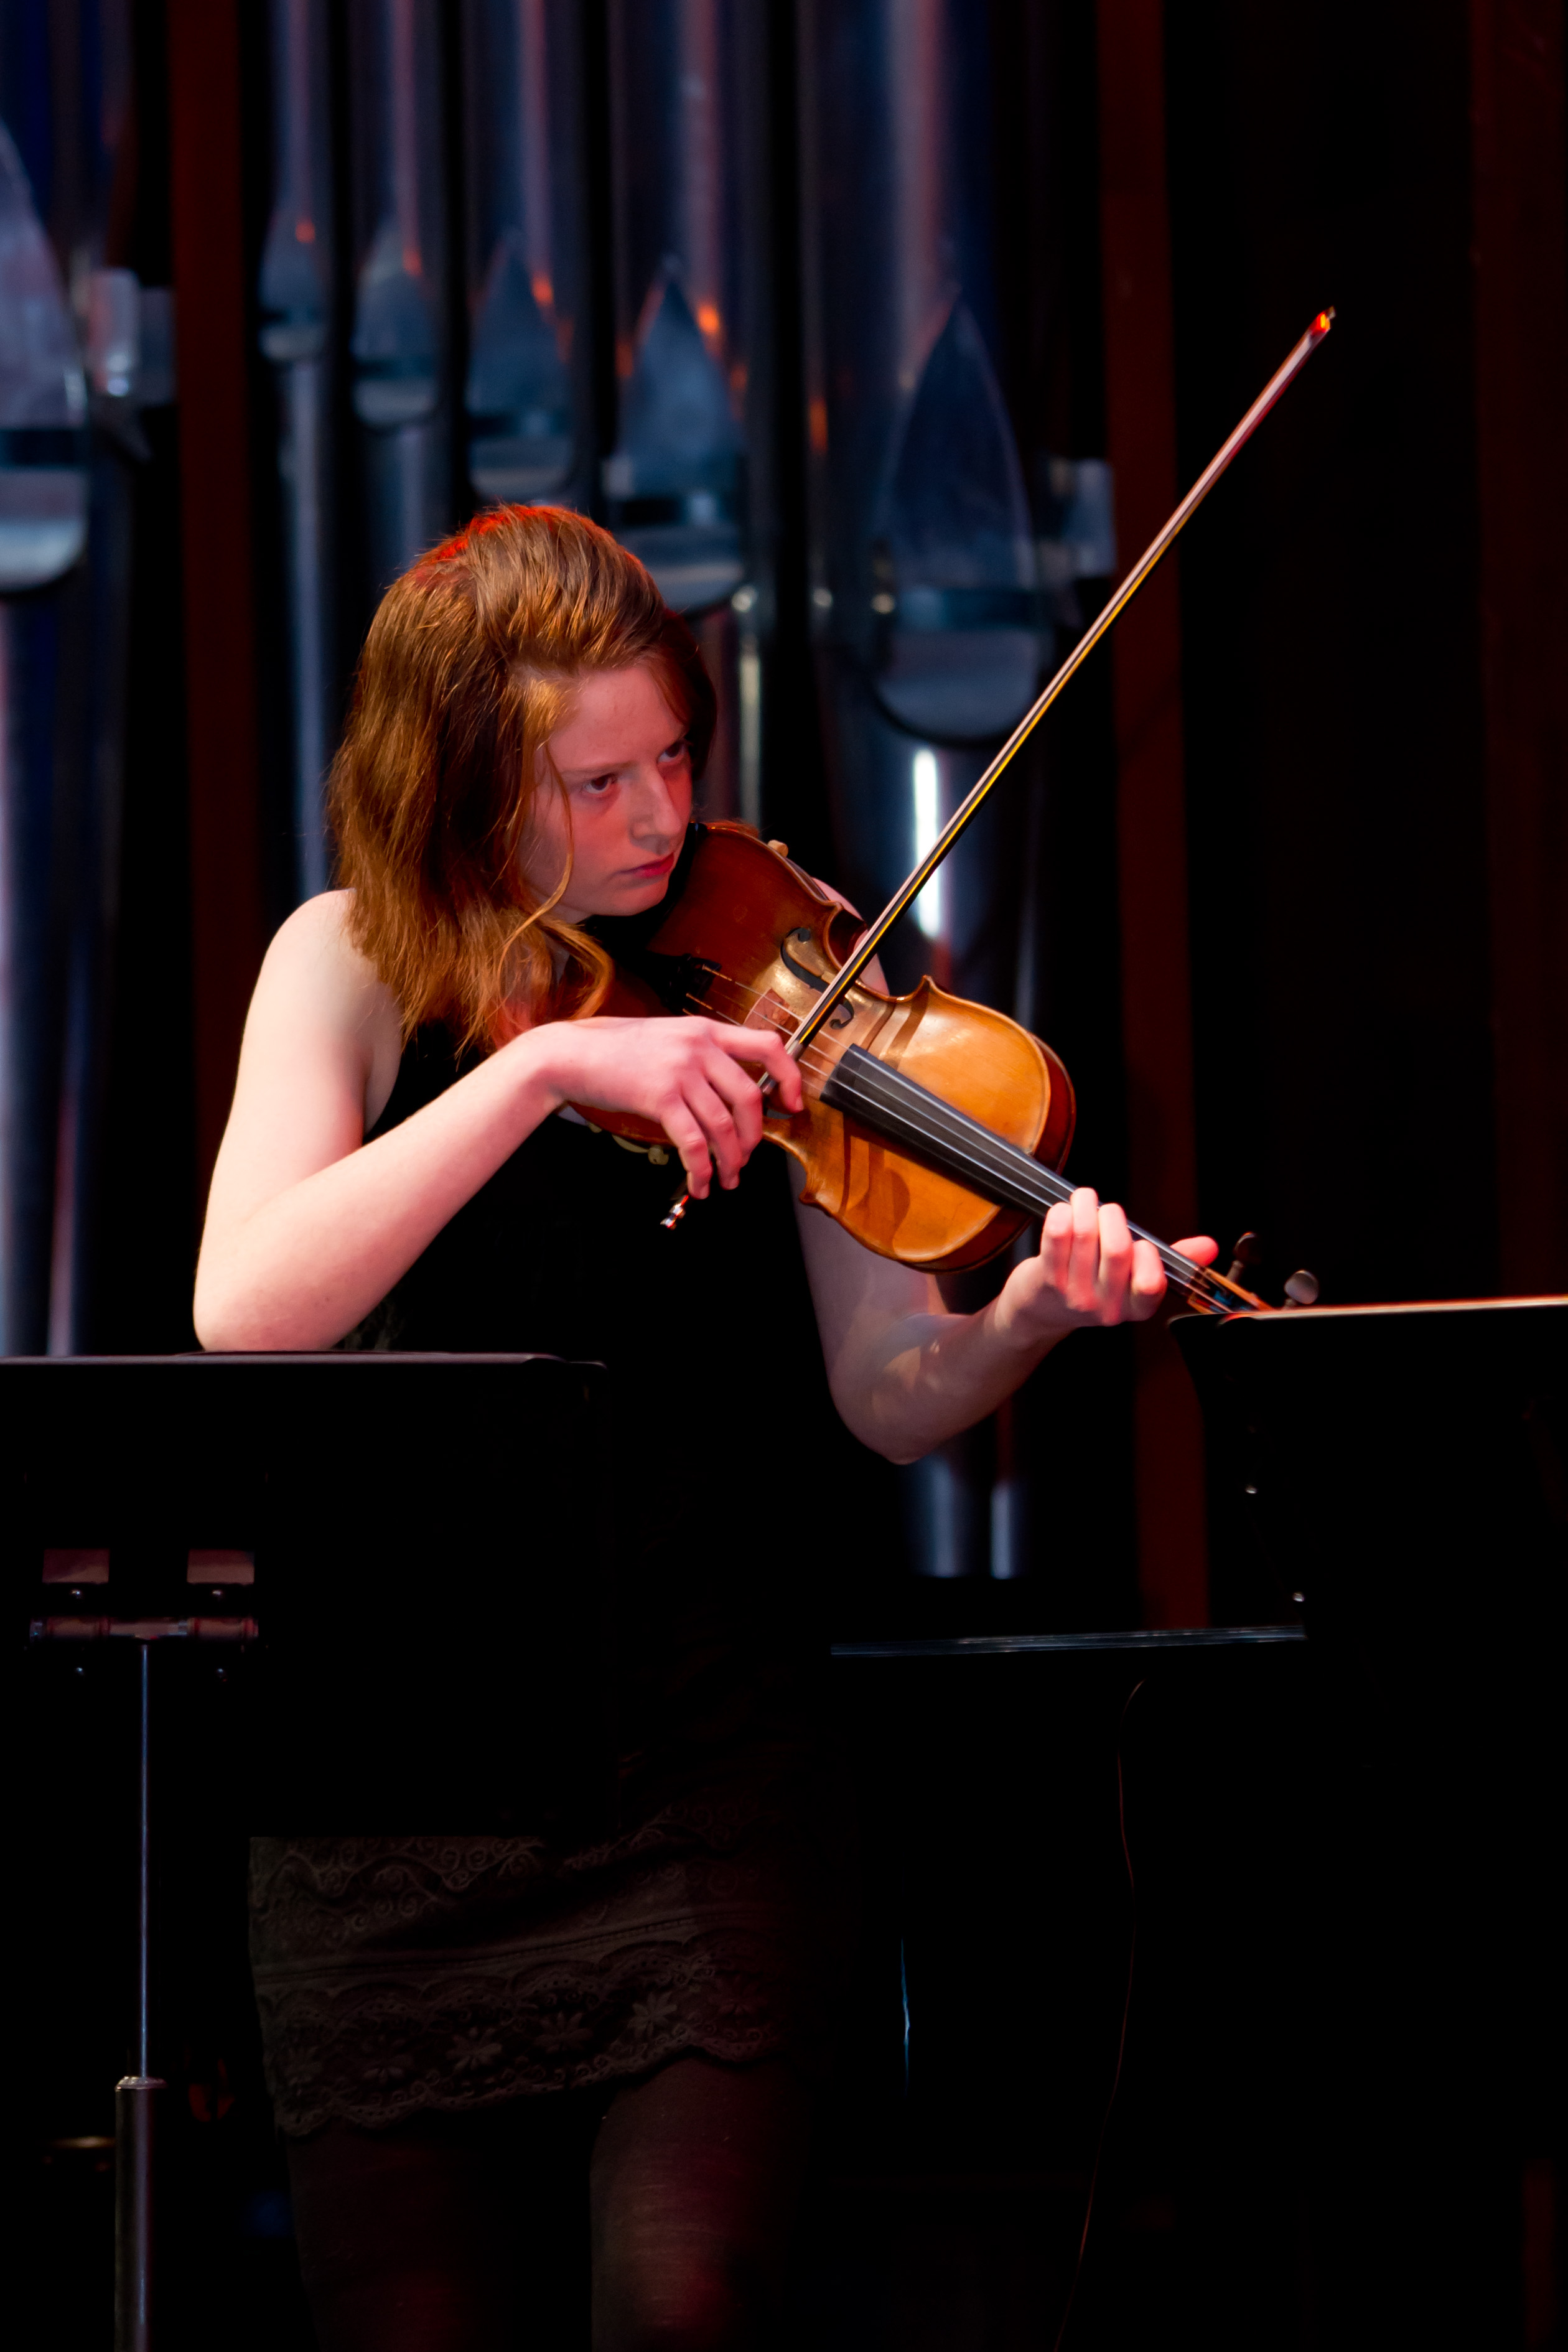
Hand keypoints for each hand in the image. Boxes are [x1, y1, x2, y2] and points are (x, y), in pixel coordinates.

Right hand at [526, 1015, 804, 1198]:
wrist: (570, 1054)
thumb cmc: (615, 1050)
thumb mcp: (667, 1037)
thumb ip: (700, 1055)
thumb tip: (729, 1092)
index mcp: (706, 1030)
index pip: (769, 1045)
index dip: (790, 1077)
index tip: (793, 1104)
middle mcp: (699, 1047)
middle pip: (750, 1097)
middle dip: (754, 1136)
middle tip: (747, 1156)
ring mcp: (681, 1071)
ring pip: (723, 1126)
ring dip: (730, 1160)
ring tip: (726, 1178)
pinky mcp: (660, 1097)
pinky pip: (693, 1142)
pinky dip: (701, 1169)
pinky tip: (699, 1183)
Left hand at [996, 1187, 1218, 1342]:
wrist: (1041, 1311)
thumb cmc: (1093, 1284)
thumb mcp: (1134, 1278)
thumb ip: (1171, 1261)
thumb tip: (1208, 1246)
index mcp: (1136, 1307)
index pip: (1151, 1284)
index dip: (1146, 1253)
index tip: (1139, 1241)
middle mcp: (1107, 1308)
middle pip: (1117, 1250)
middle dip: (1113, 1217)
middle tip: (1108, 1211)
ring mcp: (1075, 1296)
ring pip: (1085, 1235)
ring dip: (1085, 1206)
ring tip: (1084, 1200)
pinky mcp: (1047, 1280)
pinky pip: (1057, 1235)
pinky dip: (1062, 1213)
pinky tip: (1063, 1210)